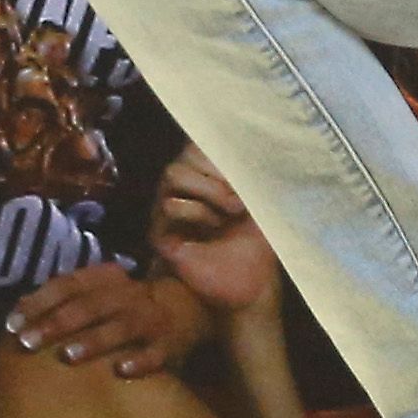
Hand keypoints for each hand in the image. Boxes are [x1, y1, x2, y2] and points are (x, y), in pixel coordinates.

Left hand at [5, 259, 204, 378]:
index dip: (39, 301)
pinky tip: (121, 371)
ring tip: (67, 355)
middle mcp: (128, 294)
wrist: (189, 308)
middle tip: (27, 342)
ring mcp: (150, 319)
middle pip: (89, 305)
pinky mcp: (171, 344)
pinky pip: (156, 353)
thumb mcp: (99, 295)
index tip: (12, 323)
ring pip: (120, 326)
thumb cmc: (126, 307)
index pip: (68, 284)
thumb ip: (65, 303)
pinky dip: (140, 361)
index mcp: (106, 279)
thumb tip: (17, 318)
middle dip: (56, 323)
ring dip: (93, 340)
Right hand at [148, 148, 278, 319]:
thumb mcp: (257, 197)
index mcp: (201, 177)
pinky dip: (196, 212)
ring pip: (172, 174)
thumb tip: (248, 136)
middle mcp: (179, 190)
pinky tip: (213, 229)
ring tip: (228, 215)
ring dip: (209, 192)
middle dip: (216, 173)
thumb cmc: (256, 238)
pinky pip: (169, 206)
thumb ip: (246, 169)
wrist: (254, 281)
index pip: (194, 144)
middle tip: (238, 200)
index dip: (217, 154)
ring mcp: (166, 211)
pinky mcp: (160, 234)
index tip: (243, 178)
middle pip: (183, 155)